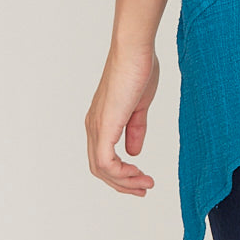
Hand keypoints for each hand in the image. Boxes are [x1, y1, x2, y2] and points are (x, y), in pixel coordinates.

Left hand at [85, 42, 158, 196]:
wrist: (134, 50)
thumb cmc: (138, 68)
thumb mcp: (139, 105)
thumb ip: (135, 128)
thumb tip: (134, 152)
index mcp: (101, 120)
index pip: (104, 157)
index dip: (122, 173)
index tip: (143, 178)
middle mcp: (94, 126)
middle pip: (100, 168)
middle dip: (122, 183)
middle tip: (144, 189)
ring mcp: (96, 126)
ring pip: (101, 169)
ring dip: (124, 181)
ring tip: (145, 184)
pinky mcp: (103, 126)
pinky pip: (105, 161)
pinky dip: (121, 173)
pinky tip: (137, 171)